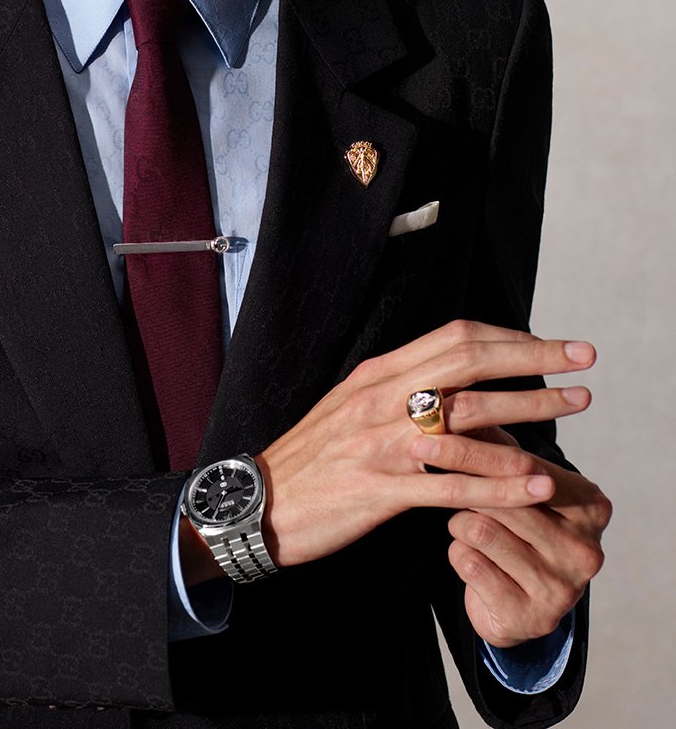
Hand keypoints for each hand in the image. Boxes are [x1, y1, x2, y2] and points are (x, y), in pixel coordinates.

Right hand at [252, 320, 595, 569]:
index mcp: (378, 374)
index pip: (454, 339)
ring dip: (528, 411)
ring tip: (574, 409)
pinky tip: (536, 485)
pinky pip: (452, 486)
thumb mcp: (351, 405)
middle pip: (468, 364)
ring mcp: (382, 443)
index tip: (552, 344)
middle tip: (583, 361)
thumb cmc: (312, 457)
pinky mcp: (381, 490)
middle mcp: (382, 398)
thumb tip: (453, 378)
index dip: (509, 337)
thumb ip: (399, 388)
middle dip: (532, 359)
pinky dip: (500, 485)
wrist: (257, 501)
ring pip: (466, 418)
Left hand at [413, 425, 611, 646]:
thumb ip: (495, 445)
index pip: (525, 464)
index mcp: (591, 504)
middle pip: (502, 495)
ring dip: (457, 522)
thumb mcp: (513, 483)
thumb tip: (454, 398)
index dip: (475, 443)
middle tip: (416, 449)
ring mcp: (563, 586)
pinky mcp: (533, 616)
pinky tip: (470, 559)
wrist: (519, 605)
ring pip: (479, 527)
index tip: (430, 421)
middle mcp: (586, 547)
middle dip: (456, 471)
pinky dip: (458, 553)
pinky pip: (469, 563)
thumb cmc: (514, 527)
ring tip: (465, 525)